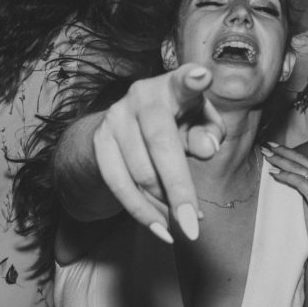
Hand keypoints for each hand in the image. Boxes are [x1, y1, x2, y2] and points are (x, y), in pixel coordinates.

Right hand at [92, 65, 224, 241]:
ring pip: (140, 173)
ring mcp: (115, 118)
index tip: (201, 77)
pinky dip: (142, 212)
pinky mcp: (99, 142)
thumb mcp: (199, 124)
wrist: (127, 128)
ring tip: (183, 224)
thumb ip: (208, 132)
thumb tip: (206, 148)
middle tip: (194, 226)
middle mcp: (141, 97)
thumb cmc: (177, 123)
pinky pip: (119, 185)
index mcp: (173, 87)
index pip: (184, 81)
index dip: (191, 80)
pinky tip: (161, 229)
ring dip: (164, 204)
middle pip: (162, 145)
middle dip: (179, 189)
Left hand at [263, 143, 307, 226]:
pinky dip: (284, 176)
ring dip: (279, 160)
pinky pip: (297, 181)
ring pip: (296, 167)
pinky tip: (274, 172)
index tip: (286, 151)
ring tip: (266, 154)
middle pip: (301, 159)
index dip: (297, 156)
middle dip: (283, 152)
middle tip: (269, 144)